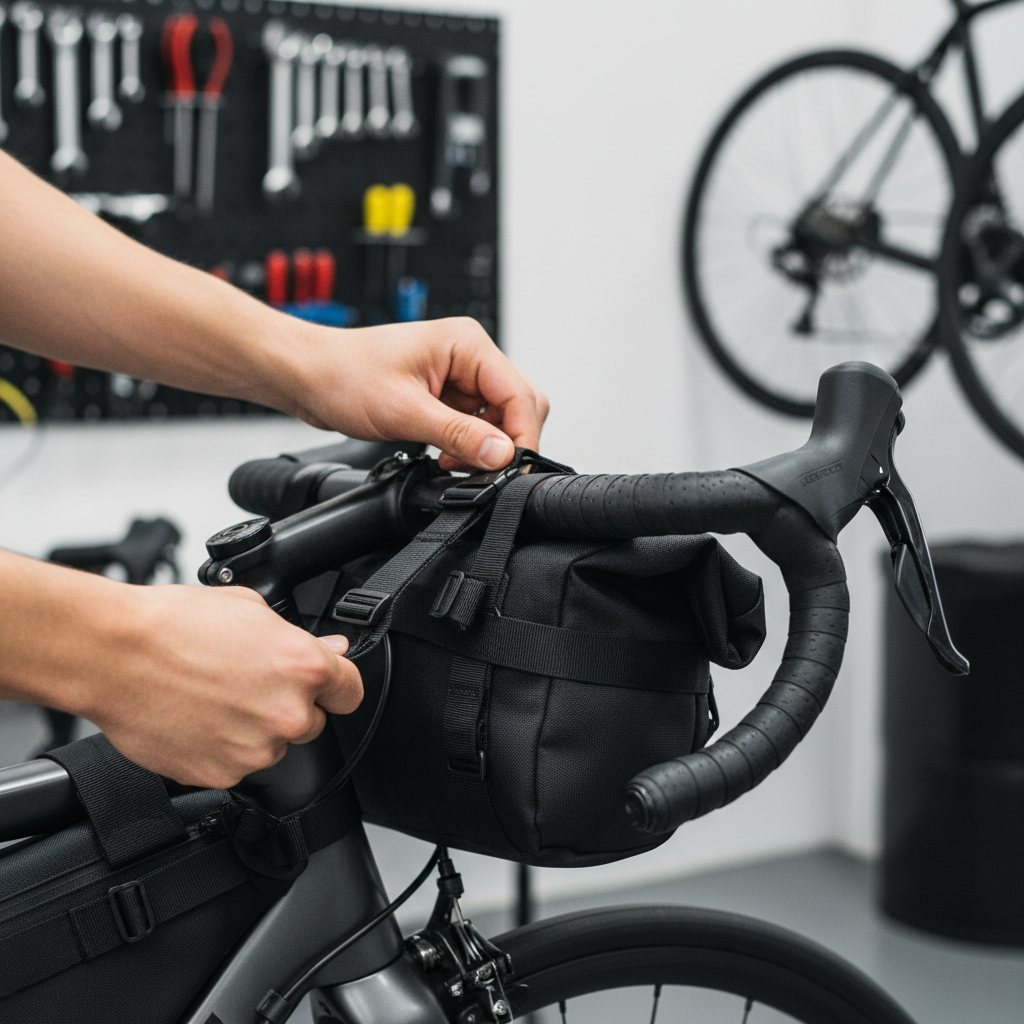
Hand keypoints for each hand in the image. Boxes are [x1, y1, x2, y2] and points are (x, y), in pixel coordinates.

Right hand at [75, 583, 361, 788]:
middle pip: (312, 722)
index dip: (336, 686)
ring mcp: (256, 748)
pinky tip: (198, 718)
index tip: (325, 687)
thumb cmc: (174, 625)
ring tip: (214, 697)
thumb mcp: (250, 609)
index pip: (350, 691)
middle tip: (248, 684)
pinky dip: (222, 748)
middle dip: (287, 706)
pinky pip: (237, 764)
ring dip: (254, 729)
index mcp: (305, 667)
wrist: (114, 655)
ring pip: (272, 745)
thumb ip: (298, 637)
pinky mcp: (222, 773)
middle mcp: (287, 712)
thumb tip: (330, 647)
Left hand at [288, 317, 548, 470]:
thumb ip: (459, 434)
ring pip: (498, 420)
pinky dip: (468, 447)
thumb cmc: (343, 375)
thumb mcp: (404, 411)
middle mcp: (469, 357)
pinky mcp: (446, 396)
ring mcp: (459, 377)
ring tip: (452, 463)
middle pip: (517, 406)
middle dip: (505, 443)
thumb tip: (502, 454)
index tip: (512, 469)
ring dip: (483, 449)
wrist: (308, 376)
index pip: (519, 394)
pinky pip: (475, 426)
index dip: (521, 436)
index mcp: (467, 344)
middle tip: (482, 471)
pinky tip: (446, 456)